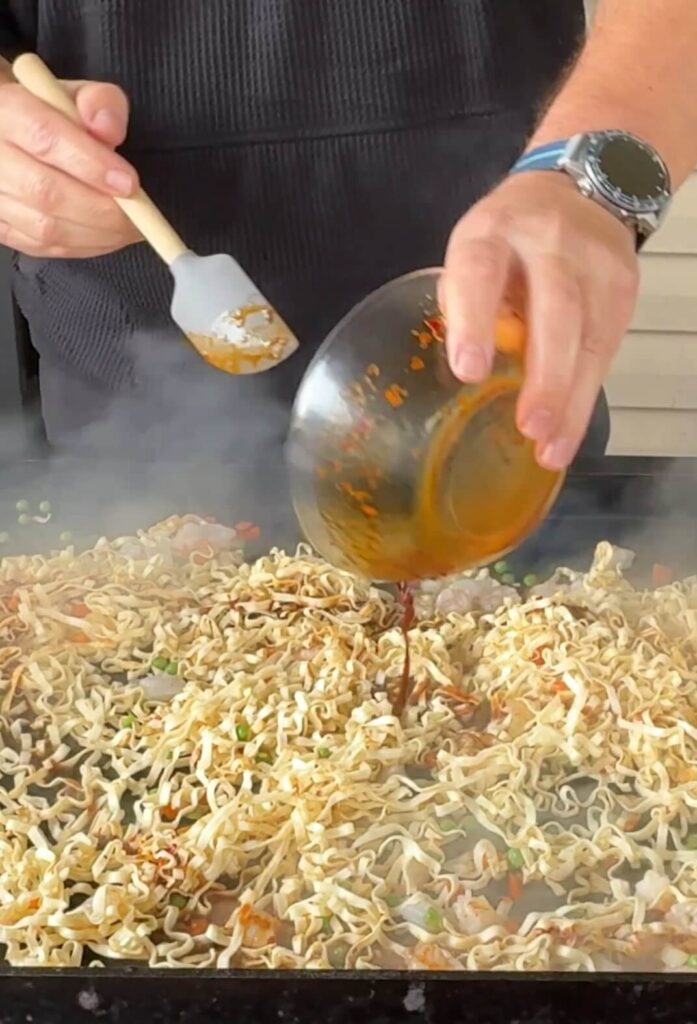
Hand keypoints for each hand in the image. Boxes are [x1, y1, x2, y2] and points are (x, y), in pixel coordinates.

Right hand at [0, 76, 140, 257]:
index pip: (44, 138)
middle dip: (103, 211)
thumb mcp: (78, 95)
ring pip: (45, 228)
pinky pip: (44, 248)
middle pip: (45, 192)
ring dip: (98, 235)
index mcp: (6, 110)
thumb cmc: (51, 115)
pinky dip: (85, 247)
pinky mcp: (1, 228)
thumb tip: (108, 128)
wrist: (14, 136)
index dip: (91, 164)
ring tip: (131, 229)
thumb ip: (100, 103)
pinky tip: (107, 237)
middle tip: (142, 216)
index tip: (129, 183)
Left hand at [442, 172, 639, 469]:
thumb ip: (464, 303)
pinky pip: (606, 351)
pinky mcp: (623, 291)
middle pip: (555, 308)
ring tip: (551, 449)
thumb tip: (465, 374)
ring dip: (571, 400)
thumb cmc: (508, 238)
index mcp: (492, 233)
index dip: (474, 320)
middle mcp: (548, 243)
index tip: (469, 370)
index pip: (481, 272)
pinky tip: (568, 431)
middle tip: (529, 426)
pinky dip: (586, 397)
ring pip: (590, 337)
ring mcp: (595, 266)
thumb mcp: (472, 253)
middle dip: (545, 374)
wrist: (580, 191)